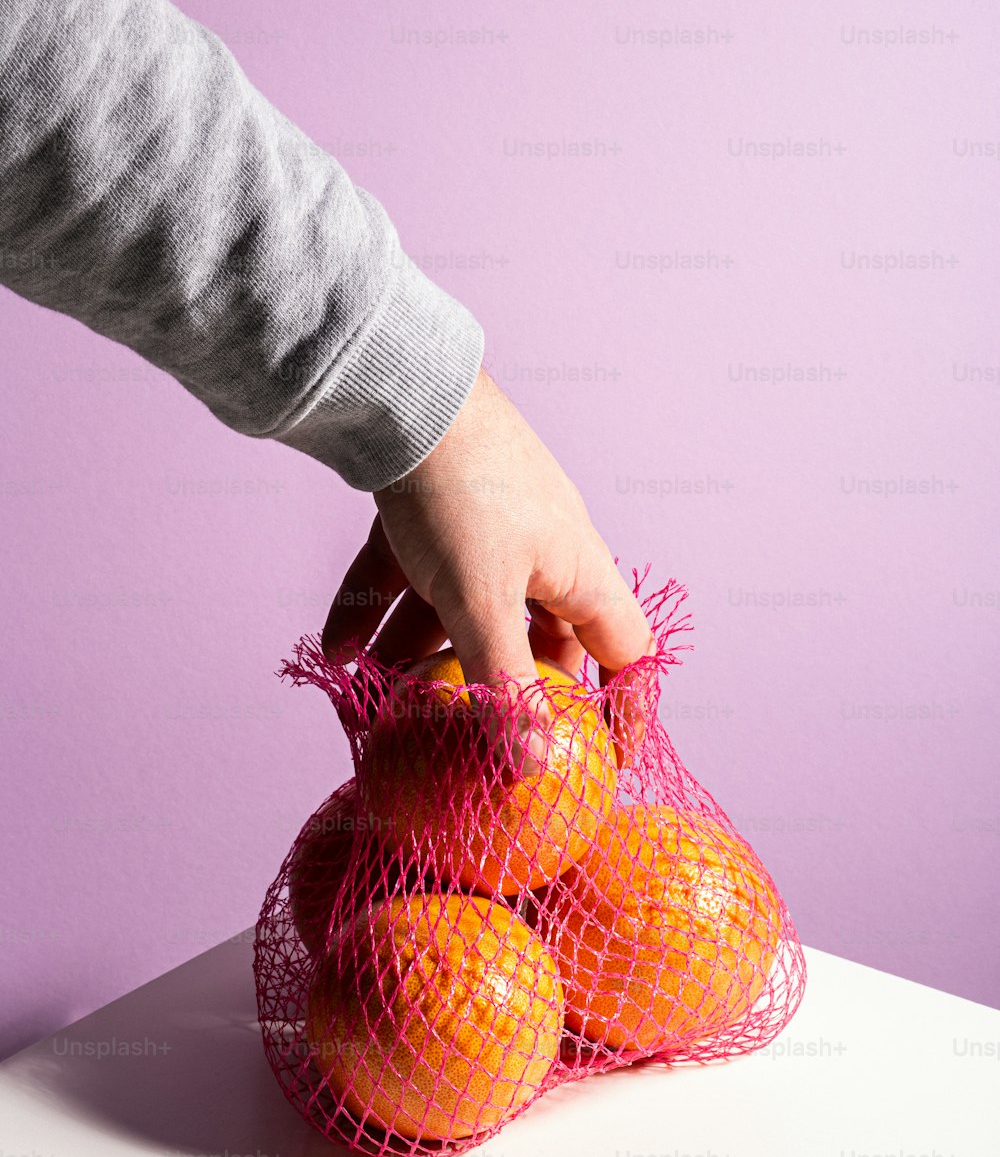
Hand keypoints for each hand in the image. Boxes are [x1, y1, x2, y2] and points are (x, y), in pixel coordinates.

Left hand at [322, 367, 655, 769]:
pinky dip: (377, 611)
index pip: (623, 650)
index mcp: (577, 570)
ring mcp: (483, 528)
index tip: (604, 758)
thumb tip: (536, 766)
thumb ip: (505, 685)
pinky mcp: (429, 511)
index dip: (624, 705)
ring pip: (457, 610)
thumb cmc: (461, 493)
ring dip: (419, 656)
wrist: (400, 390)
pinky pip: (407, 576)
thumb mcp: (481, 601)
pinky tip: (335, 650)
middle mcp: (539, 550)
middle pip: (530, 639)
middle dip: (497, 689)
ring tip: (378, 700)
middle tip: (470, 738)